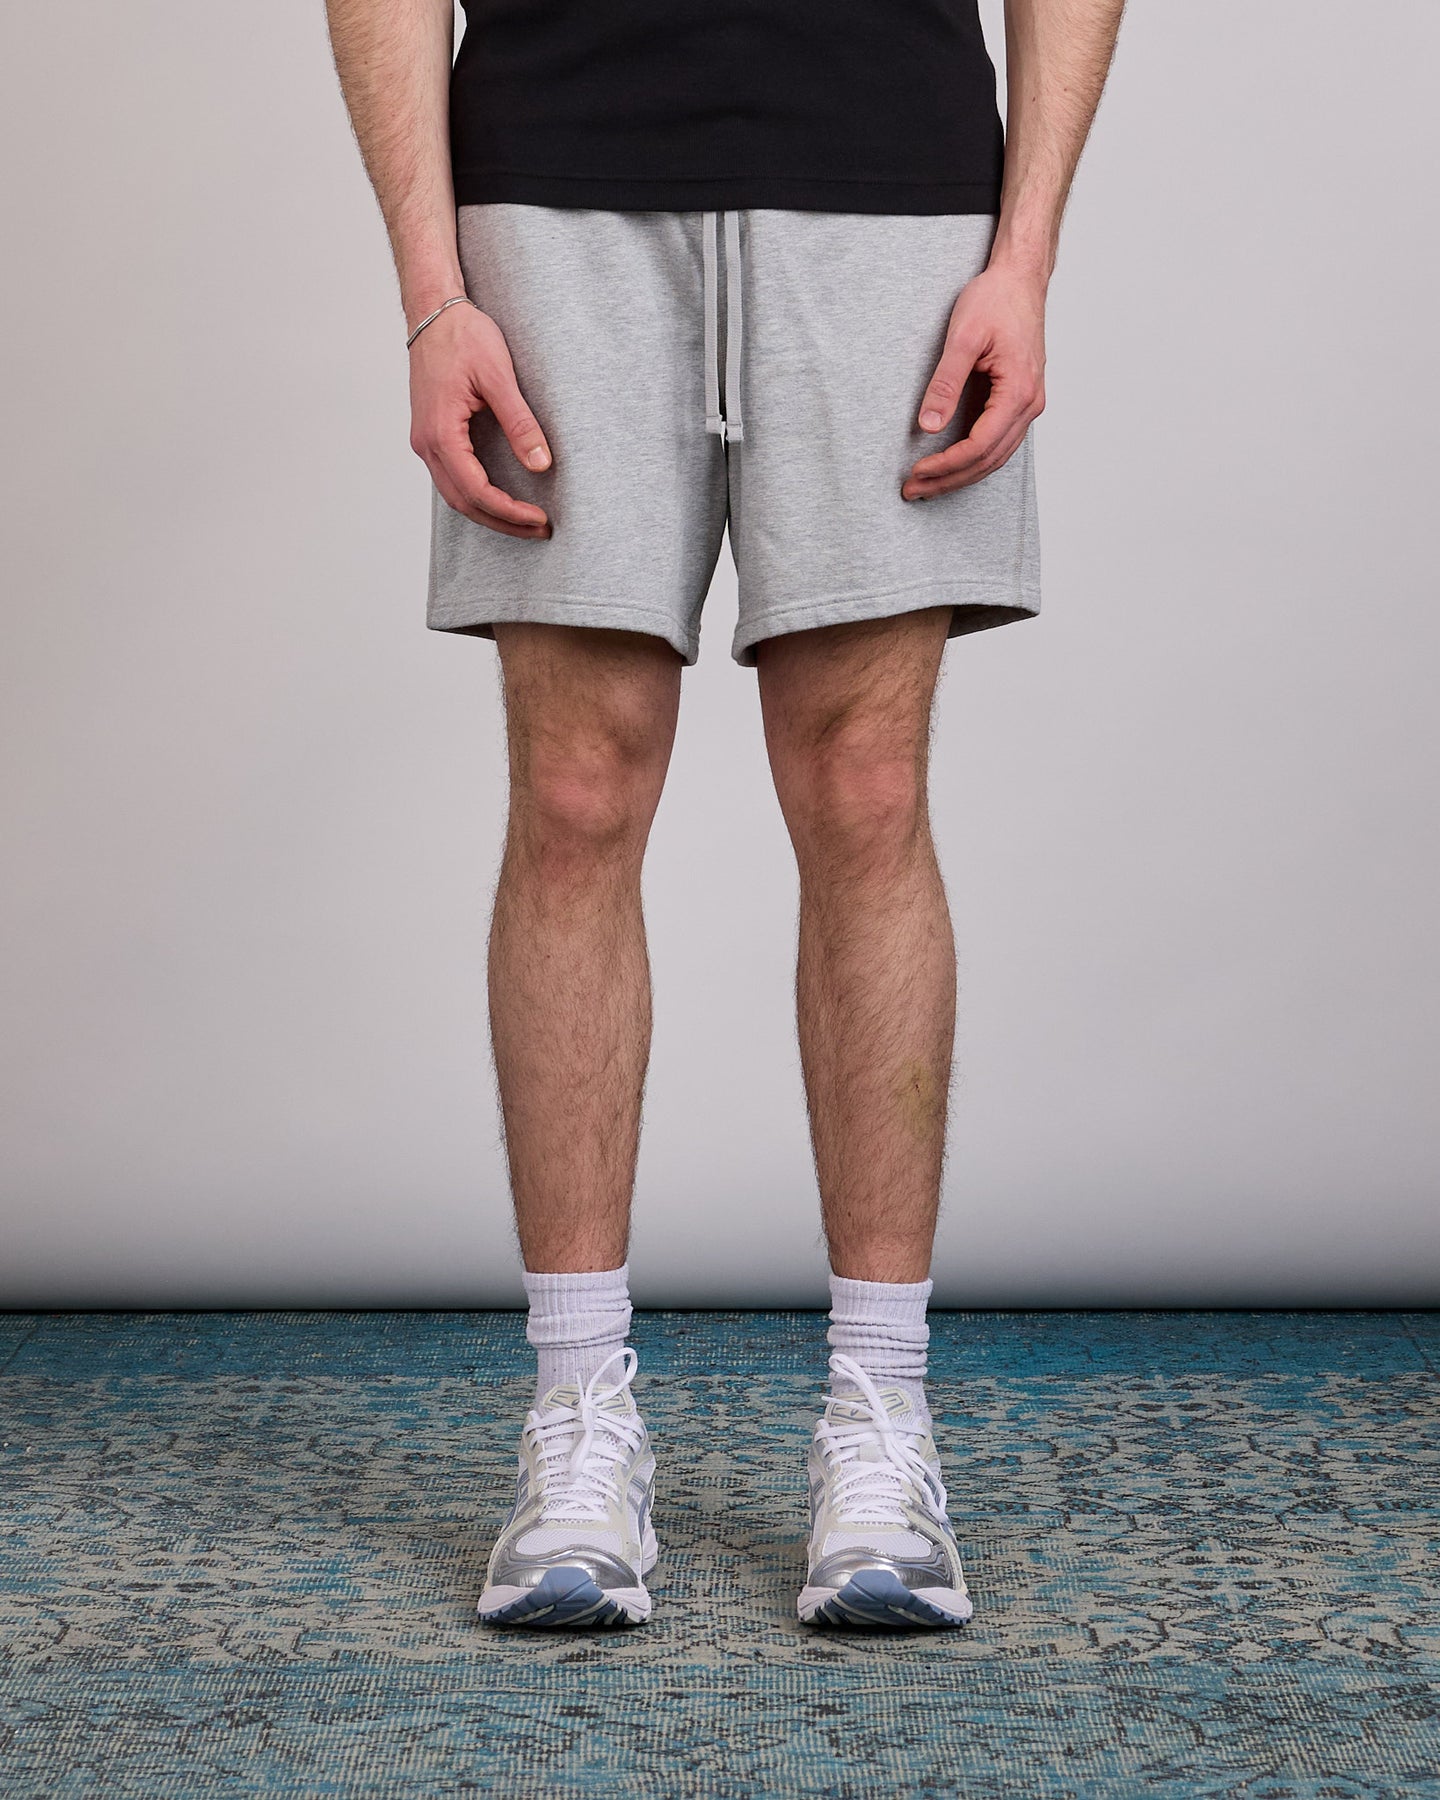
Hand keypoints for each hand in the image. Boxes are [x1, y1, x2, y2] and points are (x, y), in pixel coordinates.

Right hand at [408, 304, 552, 538]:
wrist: (433, 311)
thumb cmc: (463, 336)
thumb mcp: (499, 377)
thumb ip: (520, 422)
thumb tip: (541, 464)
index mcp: (440, 432)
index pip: (476, 491)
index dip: (509, 511)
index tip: (540, 518)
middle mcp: (427, 443)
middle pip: (463, 502)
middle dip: (502, 521)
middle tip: (540, 529)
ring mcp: (426, 440)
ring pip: (455, 494)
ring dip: (490, 512)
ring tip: (525, 521)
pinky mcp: (432, 435)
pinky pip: (452, 478)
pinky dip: (477, 495)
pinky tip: (502, 498)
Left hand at [903, 265, 1045, 500]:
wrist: (1020, 279)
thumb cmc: (996, 299)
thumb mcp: (962, 337)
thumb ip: (945, 383)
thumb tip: (928, 425)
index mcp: (1018, 391)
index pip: (979, 446)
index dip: (946, 465)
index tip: (916, 473)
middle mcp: (1030, 403)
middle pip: (988, 460)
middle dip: (949, 479)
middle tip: (914, 491)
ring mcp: (1029, 404)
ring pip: (996, 457)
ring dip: (961, 474)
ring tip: (928, 486)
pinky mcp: (1021, 400)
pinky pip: (999, 442)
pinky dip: (974, 459)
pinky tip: (951, 465)